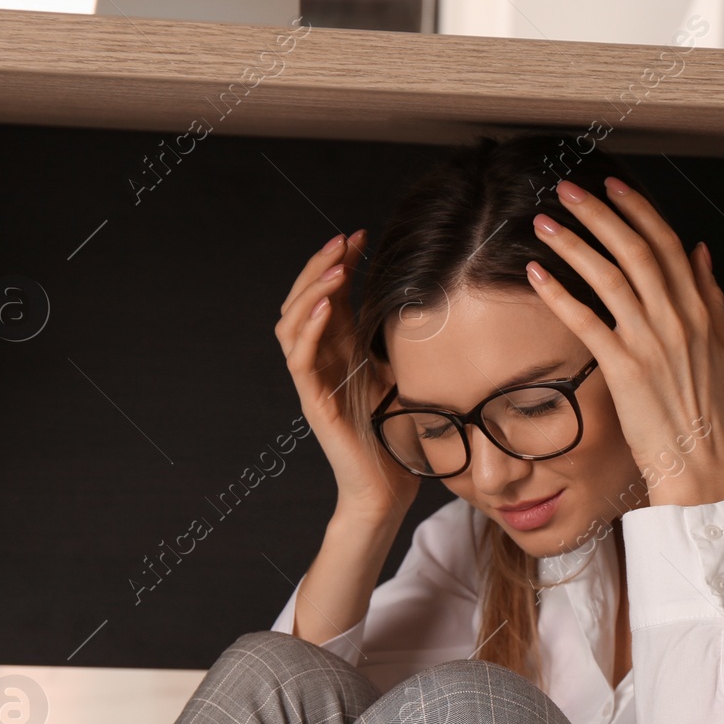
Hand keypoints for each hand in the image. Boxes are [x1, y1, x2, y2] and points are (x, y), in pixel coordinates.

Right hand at [276, 231, 420, 519]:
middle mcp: (322, 361)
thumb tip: (432, 304)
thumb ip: (404, 343)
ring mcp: (314, 381)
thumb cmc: (398, 436)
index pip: (330, 295)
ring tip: (335, 268)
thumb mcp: (406, 375)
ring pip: (291, 323)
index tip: (361, 235)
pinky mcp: (314, 402)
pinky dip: (309, 329)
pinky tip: (326, 308)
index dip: (340, 263)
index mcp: (341, 351)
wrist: (387, 488)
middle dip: (320, 266)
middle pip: (303, 300)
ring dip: (311, 291)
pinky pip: (300, 359)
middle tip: (343, 240)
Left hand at [524, 177, 723, 506]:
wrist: (699, 461)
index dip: (638, 209)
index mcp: (698, 309)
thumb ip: (709, 294)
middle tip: (567, 190)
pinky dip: (560, 293)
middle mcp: (676, 317)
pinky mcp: (624, 368)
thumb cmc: (704, 410)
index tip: (613, 186)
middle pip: (634, 247)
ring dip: (574, 243)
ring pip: (609, 275)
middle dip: (599, 212)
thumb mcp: (717, 344)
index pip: (667, 242)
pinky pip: (587, 320)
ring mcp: (651, 341)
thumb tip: (701, 250)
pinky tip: (537, 275)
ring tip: (545, 223)